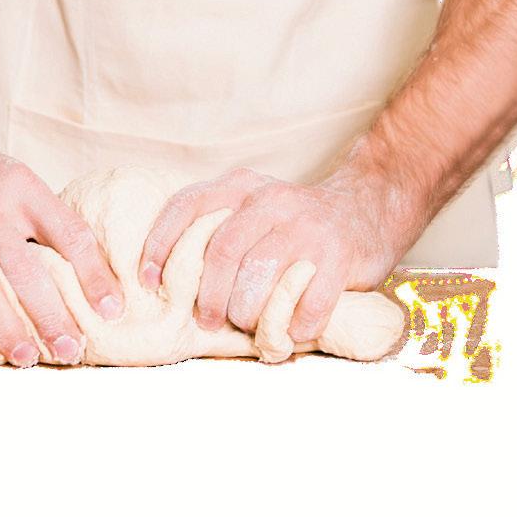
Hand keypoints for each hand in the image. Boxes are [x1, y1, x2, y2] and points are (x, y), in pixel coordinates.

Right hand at [0, 135, 124, 366]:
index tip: (112, 311)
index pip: (67, 233)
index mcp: (23, 189)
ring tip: (25, 358)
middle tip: (70, 349)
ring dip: (2, 327)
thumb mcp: (25, 185)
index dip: (93, 274)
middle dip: (48, 313)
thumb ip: (52, 225)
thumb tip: (99, 280)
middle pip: (22, 267)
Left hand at [136, 164, 399, 345]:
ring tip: (249, 325)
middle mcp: (273, 200)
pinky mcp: (339, 256)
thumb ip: (217, 227)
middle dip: (209, 296)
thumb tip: (163, 276)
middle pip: (224, 251)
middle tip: (207, 320)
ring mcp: (307, 227)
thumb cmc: (295, 222)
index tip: (148, 280)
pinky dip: (294, 327)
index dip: (161, 243)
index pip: (189, 205)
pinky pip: (307, 303)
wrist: (368, 208)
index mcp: (244, 186)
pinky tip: (292, 330)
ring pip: (261, 278)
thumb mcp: (253, 207)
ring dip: (248, 314)